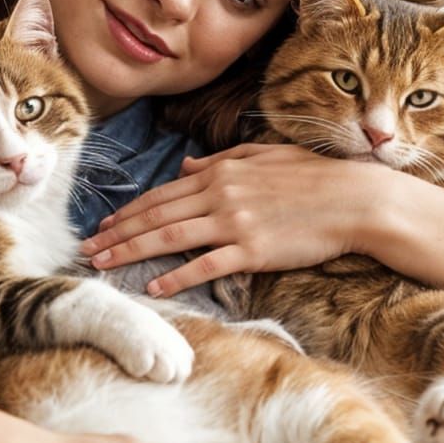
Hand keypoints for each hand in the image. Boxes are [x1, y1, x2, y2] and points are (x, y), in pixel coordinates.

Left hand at [79, 143, 389, 298]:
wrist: (355, 199)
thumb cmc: (314, 176)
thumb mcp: (264, 155)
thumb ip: (220, 160)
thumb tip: (185, 164)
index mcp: (221, 172)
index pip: (162, 193)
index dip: (129, 210)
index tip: (105, 224)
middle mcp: (220, 194)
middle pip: (156, 216)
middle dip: (117, 233)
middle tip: (88, 248)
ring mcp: (235, 223)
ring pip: (169, 238)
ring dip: (131, 252)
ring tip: (104, 265)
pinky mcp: (253, 250)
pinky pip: (205, 265)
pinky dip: (176, 276)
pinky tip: (153, 287)